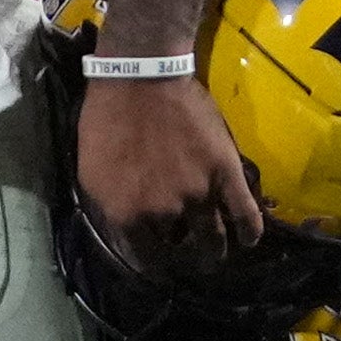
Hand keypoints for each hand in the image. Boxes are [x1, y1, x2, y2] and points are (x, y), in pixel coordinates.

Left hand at [78, 70, 262, 269]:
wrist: (141, 76)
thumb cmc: (108, 118)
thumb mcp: (90, 171)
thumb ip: (108, 208)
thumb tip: (123, 231)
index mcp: (127, 215)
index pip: (144, 259)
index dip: (154, 264)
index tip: (160, 262)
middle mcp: (164, 213)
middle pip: (180, 248)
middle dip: (184, 254)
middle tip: (189, 253)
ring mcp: (198, 194)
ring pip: (213, 237)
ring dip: (215, 250)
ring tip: (215, 253)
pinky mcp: (225, 172)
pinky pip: (245, 214)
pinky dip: (250, 231)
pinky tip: (249, 240)